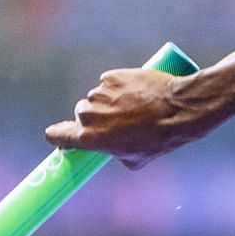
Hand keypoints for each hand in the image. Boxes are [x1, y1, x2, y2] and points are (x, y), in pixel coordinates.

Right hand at [44, 68, 209, 169]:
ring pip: (97, 97)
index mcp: (88, 137)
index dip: (60, 136)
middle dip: (97, 117)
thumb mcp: (136, 159)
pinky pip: (110, 83)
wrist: (179, 109)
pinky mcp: (112, 76)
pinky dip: (120, 86)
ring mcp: (99, 93)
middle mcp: (88, 113)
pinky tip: (138, 93)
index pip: (55, 134)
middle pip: (81, 114)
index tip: (65, 137)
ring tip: (136, 107)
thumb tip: (114, 149)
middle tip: (120, 121)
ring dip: (110, 101)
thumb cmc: (160, 138)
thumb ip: (116, 153)